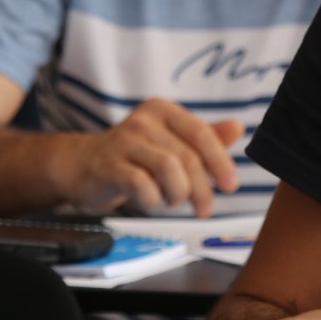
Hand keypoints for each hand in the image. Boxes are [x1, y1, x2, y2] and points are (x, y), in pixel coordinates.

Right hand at [46, 99, 242, 215]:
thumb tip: (238, 127)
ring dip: (178, 193)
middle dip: (201, 188)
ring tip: (174, 201)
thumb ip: (204, 136)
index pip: (201, 134)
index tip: (230, 186)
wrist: (83, 165)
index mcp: (163, 110)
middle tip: (205, 209)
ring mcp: (124, 141)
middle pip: (187, 156)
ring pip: (168, 169)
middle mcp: (144, 120)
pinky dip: (154, 200)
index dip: (220, 161)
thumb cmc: (134, 155)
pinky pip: (142, 185)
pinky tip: (151, 201)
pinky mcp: (109, 166)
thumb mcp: (170, 141)